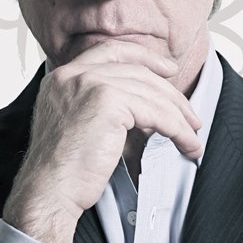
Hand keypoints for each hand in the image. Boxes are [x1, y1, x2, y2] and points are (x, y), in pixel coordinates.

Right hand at [3, 39, 202, 242]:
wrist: (49, 191)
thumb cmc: (63, 172)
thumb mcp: (79, 127)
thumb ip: (103, 109)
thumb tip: (146, 112)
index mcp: (62, 78)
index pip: (110, 52)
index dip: (144, 57)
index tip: (167, 69)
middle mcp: (73, 75)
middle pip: (137, 71)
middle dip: (170, 92)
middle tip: (190, 113)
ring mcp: (88, 84)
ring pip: (150, 92)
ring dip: (179, 115)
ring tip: (193, 135)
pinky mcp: (107, 101)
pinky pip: (155, 112)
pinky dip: (177, 128)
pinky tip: (186, 142)